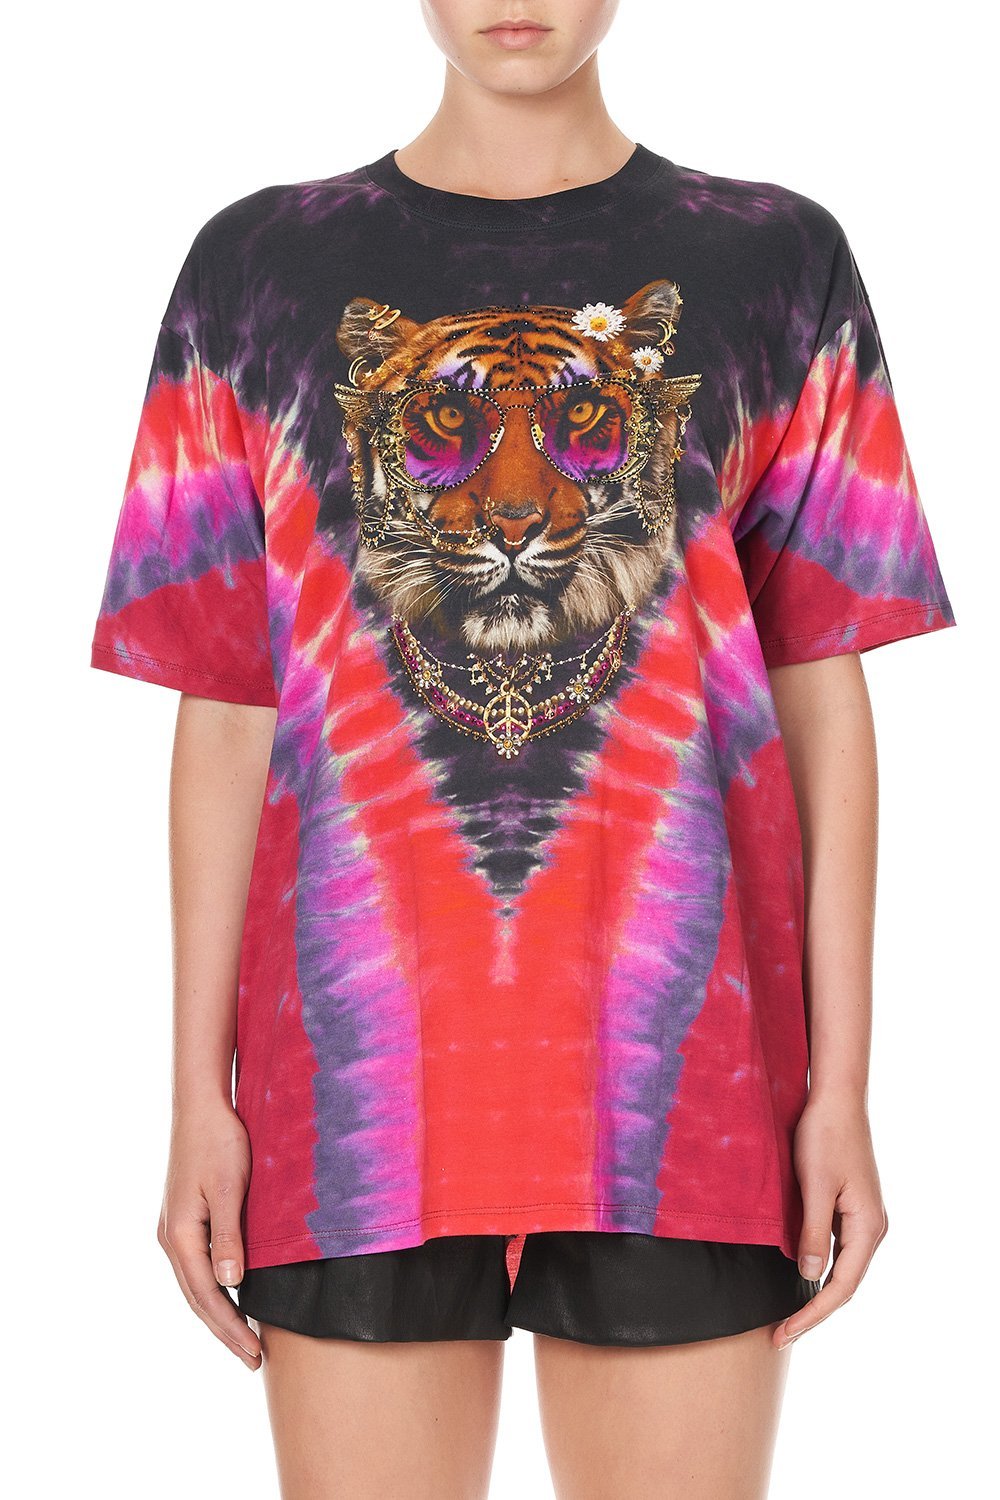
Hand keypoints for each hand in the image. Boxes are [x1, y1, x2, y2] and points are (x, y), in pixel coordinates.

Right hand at [156, 1099, 261, 1369]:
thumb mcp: (230, 1187)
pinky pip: (198, 1266)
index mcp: (180, 1235)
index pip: (207, 1296)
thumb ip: (229, 1236)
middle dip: (225, 1330)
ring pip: (196, 1284)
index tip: (253, 1354)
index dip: (231, 1328)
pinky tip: (232, 1293)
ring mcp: (175, 1229)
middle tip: (253, 1359)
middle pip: (198, 1298)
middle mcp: (172, 1238)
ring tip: (243, 1338)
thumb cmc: (219, 1141)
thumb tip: (231, 1284)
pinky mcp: (184, 1217)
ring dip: (219, 1313)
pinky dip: (214, 1289)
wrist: (201, 1105)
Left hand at [773, 1092, 888, 1350]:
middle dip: (813, 1311)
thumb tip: (810, 1278)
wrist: (836, 1098)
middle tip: (779, 1334)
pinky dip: (819, 1267)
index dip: (812, 1315)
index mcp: (867, 1227)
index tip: (783, 1333)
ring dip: (816, 1292)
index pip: (840, 1288)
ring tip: (787, 1314)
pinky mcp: (851, 1205)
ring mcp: (863, 1216)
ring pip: (841, 1267)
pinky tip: (799, 1274)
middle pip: (844, 1283)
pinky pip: (837, 1247)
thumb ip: (812, 1233)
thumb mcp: (813, 1186)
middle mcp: (871, 1227)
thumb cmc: (824, 1136)